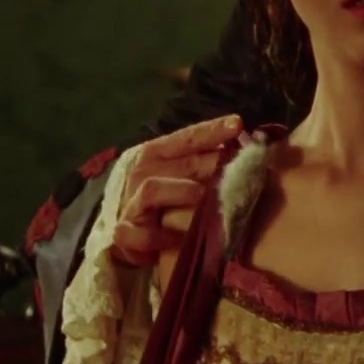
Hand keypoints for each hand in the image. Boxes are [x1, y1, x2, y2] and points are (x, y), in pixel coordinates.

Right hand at [110, 114, 246, 268]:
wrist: (122, 228)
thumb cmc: (158, 197)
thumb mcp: (174, 172)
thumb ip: (200, 160)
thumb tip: (240, 148)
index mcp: (154, 153)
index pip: (186, 139)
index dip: (212, 131)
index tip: (238, 124)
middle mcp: (141, 173)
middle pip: (180, 164)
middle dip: (210, 163)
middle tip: (240, 166)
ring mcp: (131, 203)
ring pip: (154, 190)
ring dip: (183, 191)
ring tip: (208, 197)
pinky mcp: (126, 233)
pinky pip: (144, 234)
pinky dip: (161, 236)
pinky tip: (181, 239)